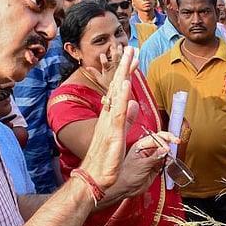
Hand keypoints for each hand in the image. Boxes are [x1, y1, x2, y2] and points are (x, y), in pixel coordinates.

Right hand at [79, 47, 138, 189]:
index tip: (133, 59)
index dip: (127, 73)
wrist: (93, 177)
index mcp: (111, 116)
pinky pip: (117, 110)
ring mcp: (109, 122)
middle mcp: (108, 115)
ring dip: (123, 74)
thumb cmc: (105, 159)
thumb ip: (126, 118)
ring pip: (117, 93)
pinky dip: (121, 96)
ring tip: (129, 57)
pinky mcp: (112, 132)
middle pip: (118, 86)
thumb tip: (132, 103)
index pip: (120, 90)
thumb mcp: (120, 134)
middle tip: (131, 48)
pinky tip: (125, 83)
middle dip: (125, 66)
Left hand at [106, 131, 178, 202]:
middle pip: (160, 141)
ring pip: (164, 150)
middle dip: (169, 140)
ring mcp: (151, 158)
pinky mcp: (155, 166)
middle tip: (177, 141)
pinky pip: (164, 160)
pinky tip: (169, 162)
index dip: (163, 141)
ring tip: (170, 157)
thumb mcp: (142, 165)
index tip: (168, 149)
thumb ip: (154, 157)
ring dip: (169, 153)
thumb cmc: (127, 176)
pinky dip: (168, 160)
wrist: (126, 189)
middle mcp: (146, 150)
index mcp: (140, 146)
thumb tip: (165, 150)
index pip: (155, 138)